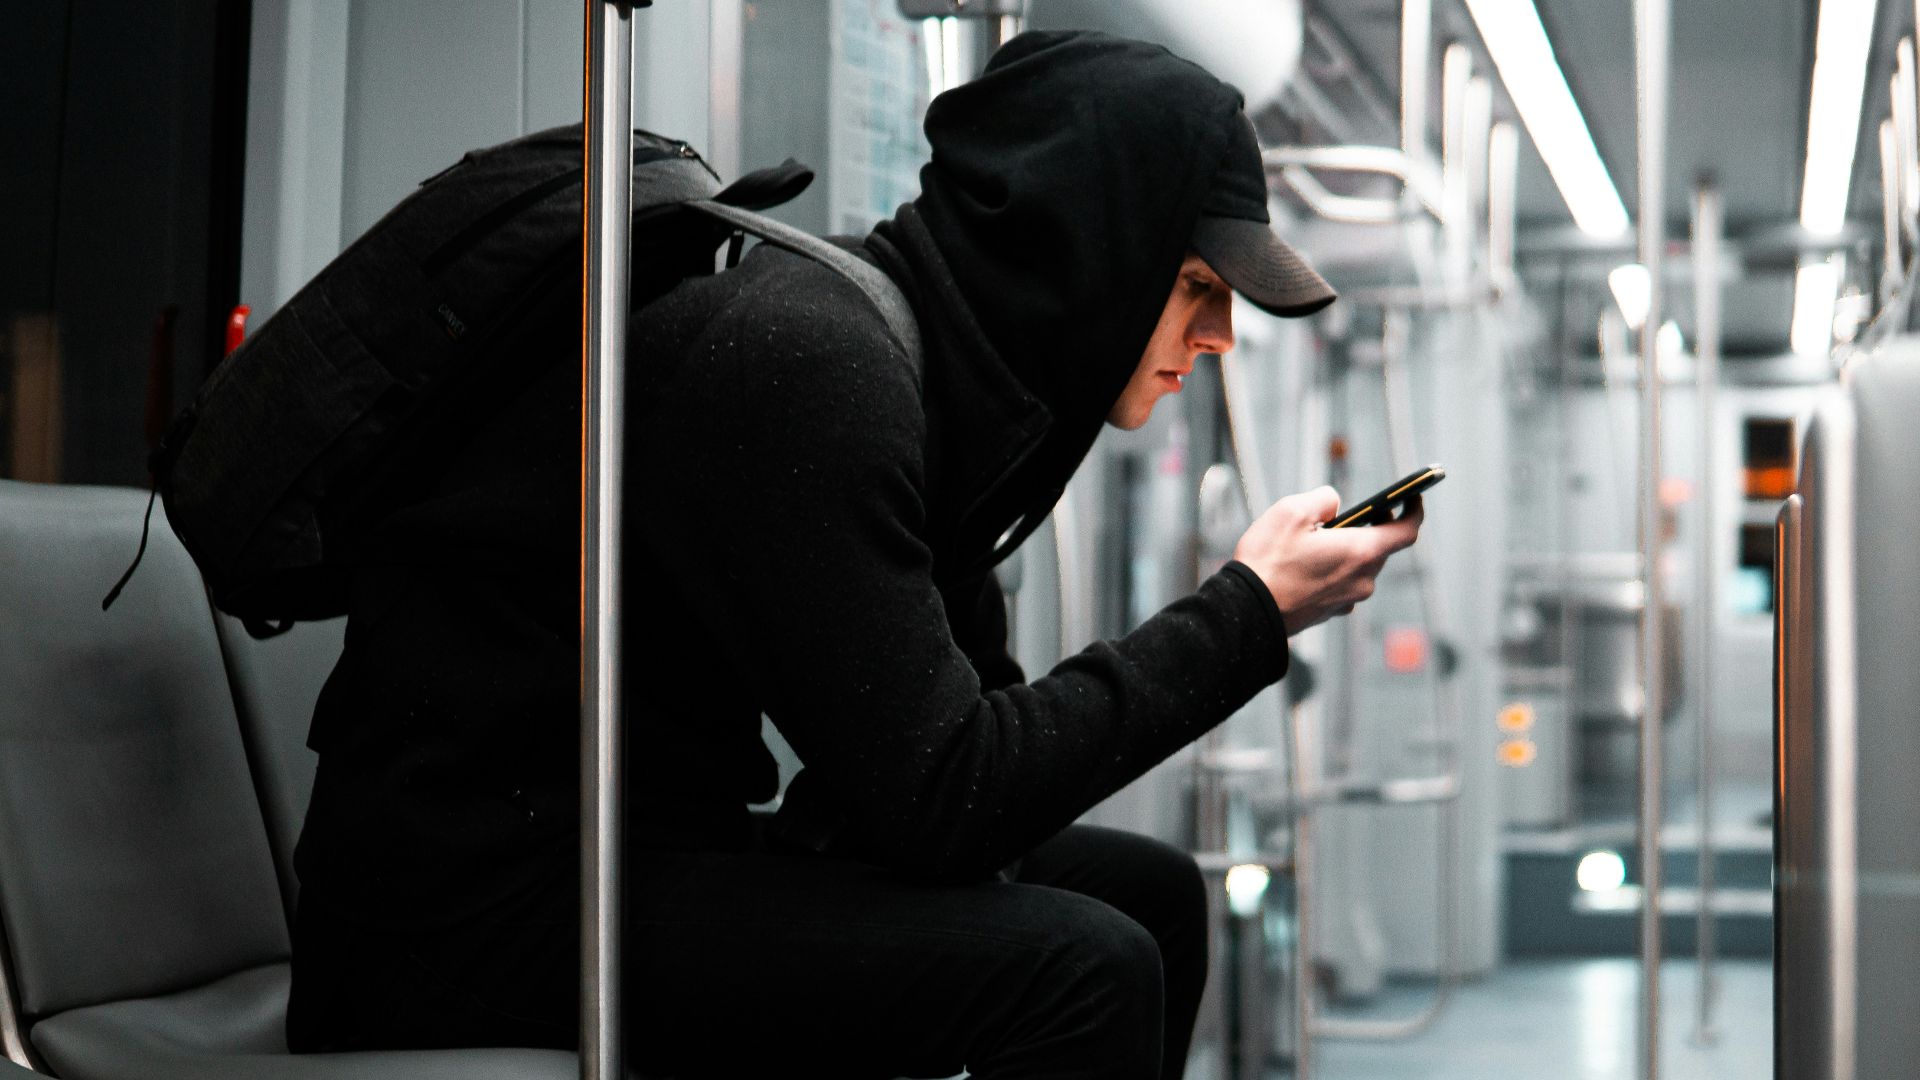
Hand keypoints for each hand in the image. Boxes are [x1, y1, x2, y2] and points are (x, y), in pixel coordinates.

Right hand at [1232, 487, 1422, 634]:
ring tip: (1315, 540)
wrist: (1247, 611)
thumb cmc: (1268, 563)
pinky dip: (1333, 570)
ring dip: (1347, 550)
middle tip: (1350, 514)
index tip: (1412, 497)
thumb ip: (1322, 499)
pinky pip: (1342, 584)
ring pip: (1359, 566)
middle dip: (1370, 528)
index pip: (1407, 531)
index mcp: (1361, 552)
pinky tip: (1305, 564)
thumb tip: (1334, 504)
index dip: (1414, 510)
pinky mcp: (1331, 612)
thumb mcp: (1291, 511)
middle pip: (1379, 548)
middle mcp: (1363, 579)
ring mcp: (1348, 599)